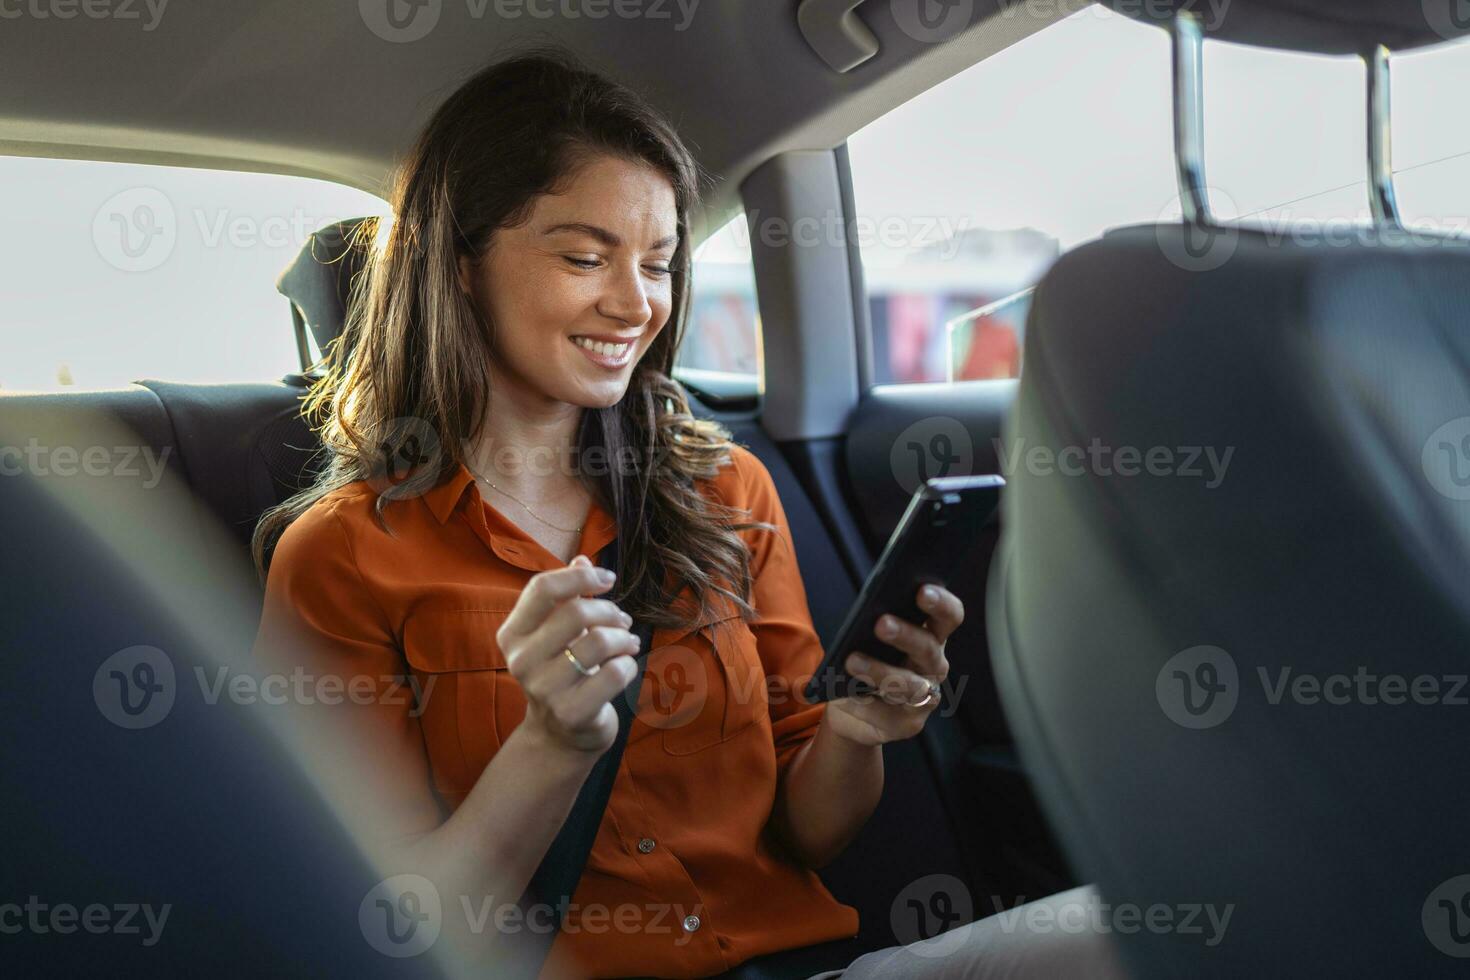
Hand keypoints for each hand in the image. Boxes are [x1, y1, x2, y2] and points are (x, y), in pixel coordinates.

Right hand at [496, 555, 642, 754]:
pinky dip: (628, 665)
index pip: (543, 588)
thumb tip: (582, 559)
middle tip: (623, 620)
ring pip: (599, 642)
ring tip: (628, 642)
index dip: (581, 577)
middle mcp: (521, 661)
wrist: (559, 736)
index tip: (607, 580)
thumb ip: (568, 596)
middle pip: (576, 613)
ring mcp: (543, 689)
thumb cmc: (563, 672)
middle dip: (610, 611)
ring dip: (623, 638)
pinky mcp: (571, 713)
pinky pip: (614, 673)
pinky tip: (625, 667)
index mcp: (512, 634)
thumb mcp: (558, 633)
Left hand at [824, 585, 963, 746]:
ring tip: (852, 661)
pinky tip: (846, 696)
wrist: (850, 709)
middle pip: (928, 648)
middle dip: (906, 635)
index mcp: (931, 636)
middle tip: (881, 623)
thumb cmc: (864, 659)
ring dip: (881, 672)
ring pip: (911, 685)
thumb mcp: (867, 637)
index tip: (922, 591)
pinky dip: (864, 704)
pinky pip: (887, 714)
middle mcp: (934, 666)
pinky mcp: (909, 725)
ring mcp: (925, 698)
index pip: (948, 616)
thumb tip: (867, 612)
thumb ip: (873, 623)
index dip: (941, 603)